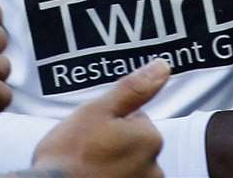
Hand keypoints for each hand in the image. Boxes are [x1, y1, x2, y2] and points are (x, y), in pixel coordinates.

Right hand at [32, 59, 169, 177]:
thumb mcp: (97, 111)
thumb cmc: (70, 155)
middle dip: (113, 145)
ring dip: (111, 166)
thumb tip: (163, 65)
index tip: (90, 132)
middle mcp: (154, 169)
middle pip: (133, 145)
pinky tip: (92, 177)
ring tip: (85, 168)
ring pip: (127, 166)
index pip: (136, 118)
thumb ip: (133, 89)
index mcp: (149, 139)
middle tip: (85, 150)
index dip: (109, 122)